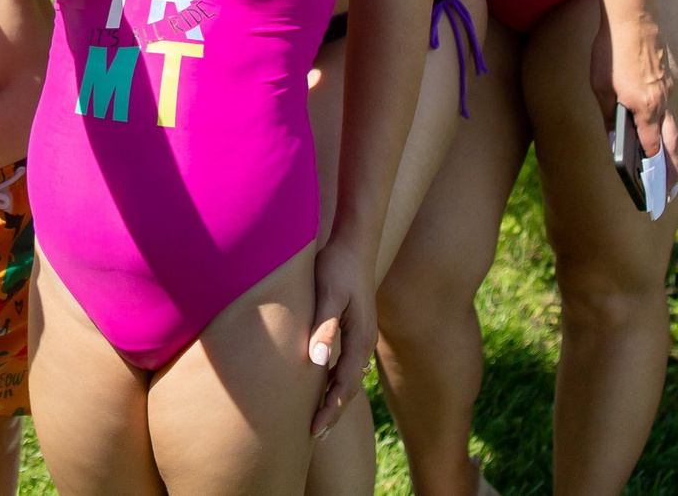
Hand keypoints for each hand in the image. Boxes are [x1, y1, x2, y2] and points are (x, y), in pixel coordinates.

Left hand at [307, 234, 377, 438]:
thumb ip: (323, 326)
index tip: (313, 430)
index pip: (344, 385)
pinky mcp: (353, 327)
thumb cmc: (337, 265)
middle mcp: (363, 341)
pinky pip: (344, 362)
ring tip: (316, 418)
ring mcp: (360, 335)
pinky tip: (320, 383)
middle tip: (313, 436)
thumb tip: (318, 361)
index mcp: (360, 338)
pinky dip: (333, 379)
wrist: (355, 241)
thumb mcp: (328, 293)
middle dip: (332, 411)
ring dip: (333, 397)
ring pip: (347, 376)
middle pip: (348, 386)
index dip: (329, 409)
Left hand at [591, 4, 677, 177]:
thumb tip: (615, 138)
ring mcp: (667, 91)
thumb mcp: (600, 86)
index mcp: (644, 108)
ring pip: (672, 126)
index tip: (647, 187)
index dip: (649, 167)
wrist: (633, 17)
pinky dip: (666, 126)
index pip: (650, 147)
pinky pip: (668, 109)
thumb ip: (609, 114)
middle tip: (672, 190)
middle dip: (672, 169)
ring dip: (671, 149)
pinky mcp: (666, 80)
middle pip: (671, 144)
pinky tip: (659, 131)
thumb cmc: (611, 51)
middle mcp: (661, 103)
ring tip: (670, 168)